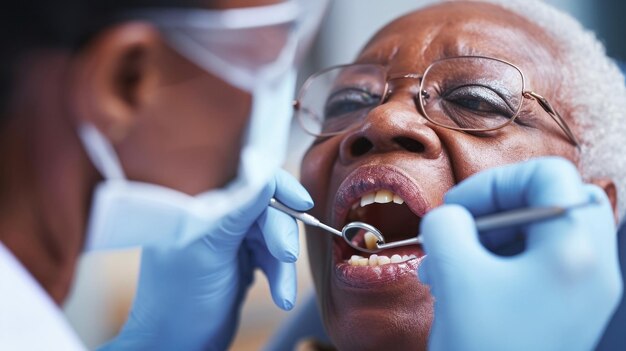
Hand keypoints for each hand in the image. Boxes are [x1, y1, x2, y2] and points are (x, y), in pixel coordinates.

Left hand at [100, 169, 312, 350]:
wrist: (176, 345)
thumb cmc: (178, 300)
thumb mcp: (210, 250)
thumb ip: (239, 211)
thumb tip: (266, 175)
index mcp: (197, 202)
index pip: (245, 178)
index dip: (277, 188)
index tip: (301, 203)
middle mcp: (214, 214)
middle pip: (266, 207)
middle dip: (280, 235)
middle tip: (286, 257)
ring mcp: (228, 237)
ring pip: (273, 234)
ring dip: (282, 265)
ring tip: (282, 294)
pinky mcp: (240, 257)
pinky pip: (271, 256)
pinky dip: (279, 275)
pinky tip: (280, 295)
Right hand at [418, 157, 622, 350]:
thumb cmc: (482, 349)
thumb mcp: (453, 274)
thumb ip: (446, 225)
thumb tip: (450, 218)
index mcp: (574, 252)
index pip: (547, 176)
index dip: (495, 183)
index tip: (458, 208)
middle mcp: (592, 268)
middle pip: (549, 202)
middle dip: (494, 209)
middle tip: (460, 230)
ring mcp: (584, 291)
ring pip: (539, 232)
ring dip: (489, 237)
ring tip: (448, 264)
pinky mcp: (568, 309)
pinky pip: (535, 263)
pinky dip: (497, 261)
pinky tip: (462, 282)